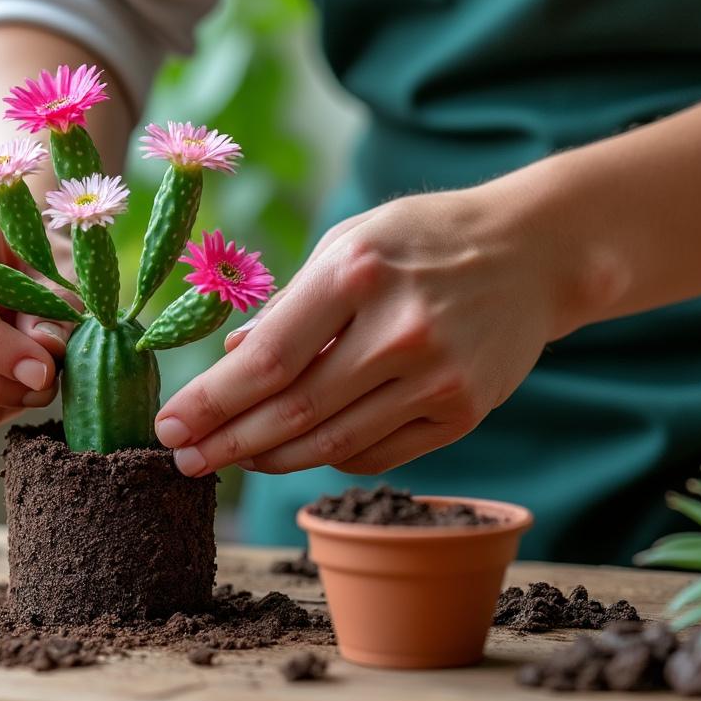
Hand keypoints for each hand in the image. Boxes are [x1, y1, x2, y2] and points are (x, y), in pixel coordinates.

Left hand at [154, 189, 561, 476]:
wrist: (533, 252)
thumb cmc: (421, 240)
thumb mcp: (348, 243)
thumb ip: (289, 305)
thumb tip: (230, 358)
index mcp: (358, 274)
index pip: (267, 359)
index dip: (211, 402)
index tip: (168, 426)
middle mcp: (400, 330)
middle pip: (293, 411)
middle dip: (226, 441)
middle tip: (181, 459)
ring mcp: (438, 378)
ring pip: (332, 444)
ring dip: (269, 458)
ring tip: (228, 458)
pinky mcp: (464, 412)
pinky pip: (376, 453)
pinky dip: (328, 455)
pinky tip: (297, 449)